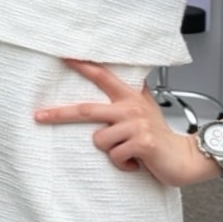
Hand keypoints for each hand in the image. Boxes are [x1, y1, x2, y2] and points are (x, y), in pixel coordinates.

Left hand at [34, 60, 206, 187]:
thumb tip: (111, 76)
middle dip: (59, 113)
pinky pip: (115, 156)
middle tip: (39, 115)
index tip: (63, 57)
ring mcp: (136, 125)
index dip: (83, 66)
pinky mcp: (141, 143)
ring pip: (99, 140)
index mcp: (130, 97)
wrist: (184, 158)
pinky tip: (136, 162)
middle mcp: (131, 108)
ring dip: (111, 152)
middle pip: (86, 110)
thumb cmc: (160, 136)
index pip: (102, 76)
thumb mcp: (145, 109)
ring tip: (128, 152)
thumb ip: (129, 95)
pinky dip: (123, 164)